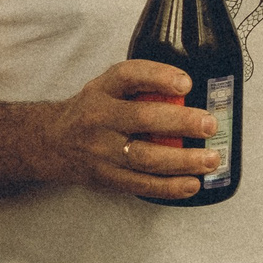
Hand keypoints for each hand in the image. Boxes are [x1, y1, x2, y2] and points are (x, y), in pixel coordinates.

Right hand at [40, 59, 219, 197]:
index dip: (159, 77)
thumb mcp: (106, 89)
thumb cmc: (92, 112)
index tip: (186, 83)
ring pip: (145, 158)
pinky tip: (192, 183)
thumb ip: (141, 89)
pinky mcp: (105, 177)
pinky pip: (141, 185)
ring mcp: (100, 151)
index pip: (128, 75)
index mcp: (102, 90)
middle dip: (181, 122)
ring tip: (211, 159)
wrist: (51, 143)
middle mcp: (98, 118)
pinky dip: (170, 187)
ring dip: (183, 160)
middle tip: (209, 125)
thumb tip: (192, 96)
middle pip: (142, 119)